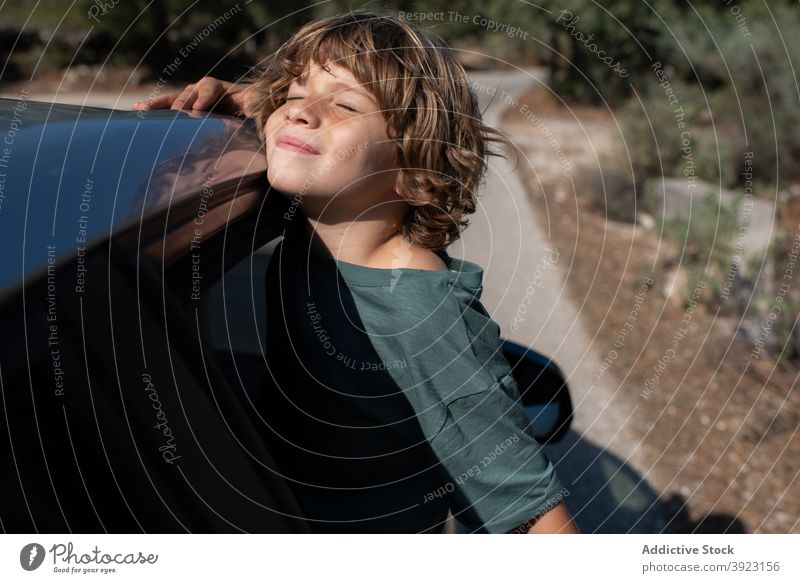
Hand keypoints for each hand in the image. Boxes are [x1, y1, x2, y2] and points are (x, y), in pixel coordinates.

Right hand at [132, 76, 255, 116]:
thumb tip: (251, 104)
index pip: (210, 87)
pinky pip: (167, 110)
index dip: (204, 96)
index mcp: (220, 87)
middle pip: (188, 93)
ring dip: (158, 105)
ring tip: (142, 109)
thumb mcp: (256, 105)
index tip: (199, 108)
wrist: (246, 113)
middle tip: (176, 113)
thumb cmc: (252, 109)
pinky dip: (153, 110)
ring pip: (173, 100)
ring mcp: (190, 99)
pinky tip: (135, 110)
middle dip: (180, 103)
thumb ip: (253, 103)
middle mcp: (201, 90)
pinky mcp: (183, 111)